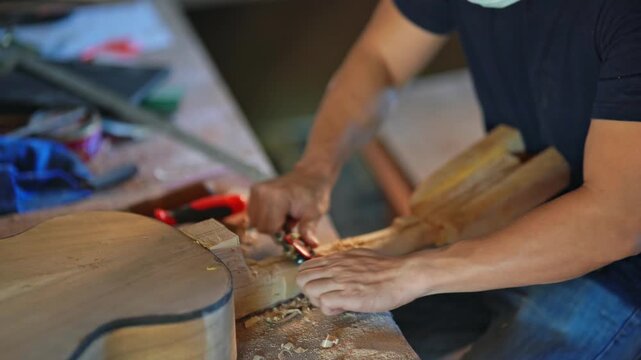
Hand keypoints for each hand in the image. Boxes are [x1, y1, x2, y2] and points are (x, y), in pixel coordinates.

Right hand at [248, 167, 332, 247]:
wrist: (310, 177)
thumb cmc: (313, 195)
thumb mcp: (314, 214)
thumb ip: (308, 230)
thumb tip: (312, 244)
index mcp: (276, 198)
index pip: (269, 229)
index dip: (281, 232)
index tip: (292, 226)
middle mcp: (262, 192)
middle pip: (260, 227)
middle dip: (274, 228)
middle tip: (288, 220)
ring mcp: (256, 190)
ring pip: (255, 222)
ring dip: (268, 223)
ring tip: (283, 214)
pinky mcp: (254, 190)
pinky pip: (253, 214)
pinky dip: (264, 216)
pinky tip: (276, 210)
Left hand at [296, 249, 421, 314]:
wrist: (404, 274)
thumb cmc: (386, 269)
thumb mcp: (358, 256)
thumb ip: (343, 262)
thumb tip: (334, 268)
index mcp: (337, 259)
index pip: (305, 268)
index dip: (309, 281)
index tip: (321, 288)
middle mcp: (335, 267)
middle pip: (302, 280)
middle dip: (309, 292)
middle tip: (324, 298)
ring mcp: (341, 281)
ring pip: (310, 290)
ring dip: (318, 301)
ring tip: (335, 304)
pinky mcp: (349, 295)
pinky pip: (324, 303)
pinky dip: (330, 309)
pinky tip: (343, 308)